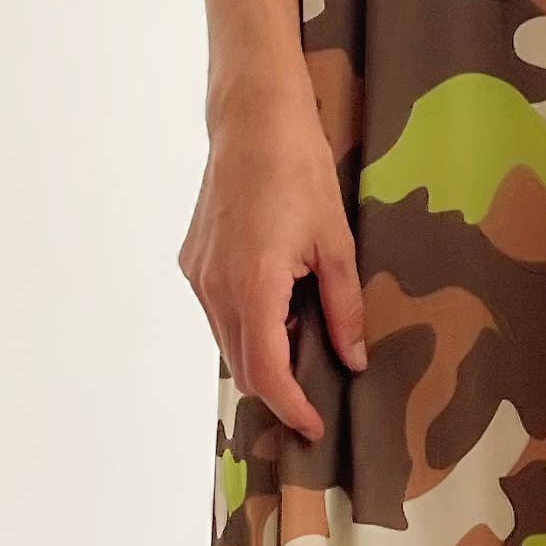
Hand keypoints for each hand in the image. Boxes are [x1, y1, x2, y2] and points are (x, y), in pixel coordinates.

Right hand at [178, 74, 366, 435]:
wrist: (254, 120)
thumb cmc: (299, 170)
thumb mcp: (336, 243)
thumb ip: (343, 307)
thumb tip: (352, 357)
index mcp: (254, 285)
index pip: (266, 372)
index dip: (291, 407)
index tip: (313, 426)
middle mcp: (215, 286)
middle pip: (242, 365)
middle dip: (278, 389)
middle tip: (314, 398)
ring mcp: (199, 274)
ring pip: (227, 341)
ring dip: (261, 354)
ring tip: (303, 343)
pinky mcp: (193, 261)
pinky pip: (217, 312)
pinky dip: (246, 325)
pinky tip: (278, 307)